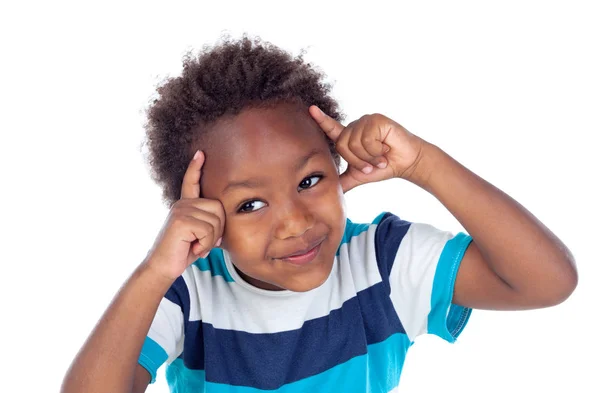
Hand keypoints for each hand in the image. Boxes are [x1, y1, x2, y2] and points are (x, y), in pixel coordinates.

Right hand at [143, 150, 224, 281]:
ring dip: (211, 240)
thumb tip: (228, 217)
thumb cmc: (183, 252)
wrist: (163, 267)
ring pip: (216, 221)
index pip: (191, 182)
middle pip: (219, 208)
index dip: (195, 168)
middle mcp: (182, 204)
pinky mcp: (181, 220)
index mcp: (185, 205)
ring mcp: (180, 210)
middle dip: (218, 230)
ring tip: (197, 246)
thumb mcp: (200, 235)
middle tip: (204, 243)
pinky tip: (194, 249)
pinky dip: (206, 244)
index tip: (200, 153)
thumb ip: (211, 223)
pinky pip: (209, 230)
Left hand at [309, 106, 424, 192]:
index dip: (321, 120)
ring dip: (368, 157)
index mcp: (349, 138)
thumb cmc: (384, 167)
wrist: (406, 163)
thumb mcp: (359, 175)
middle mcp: (355, 127)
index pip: (332, 128)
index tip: (311, 109)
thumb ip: (343, 181)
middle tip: (372, 165)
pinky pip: (367, 139)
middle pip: (341, 145)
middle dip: (357, 161)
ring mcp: (365, 121)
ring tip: (380, 157)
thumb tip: (328, 192)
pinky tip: (386, 148)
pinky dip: (376, 150)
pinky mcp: (376, 119)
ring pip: (354, 143)